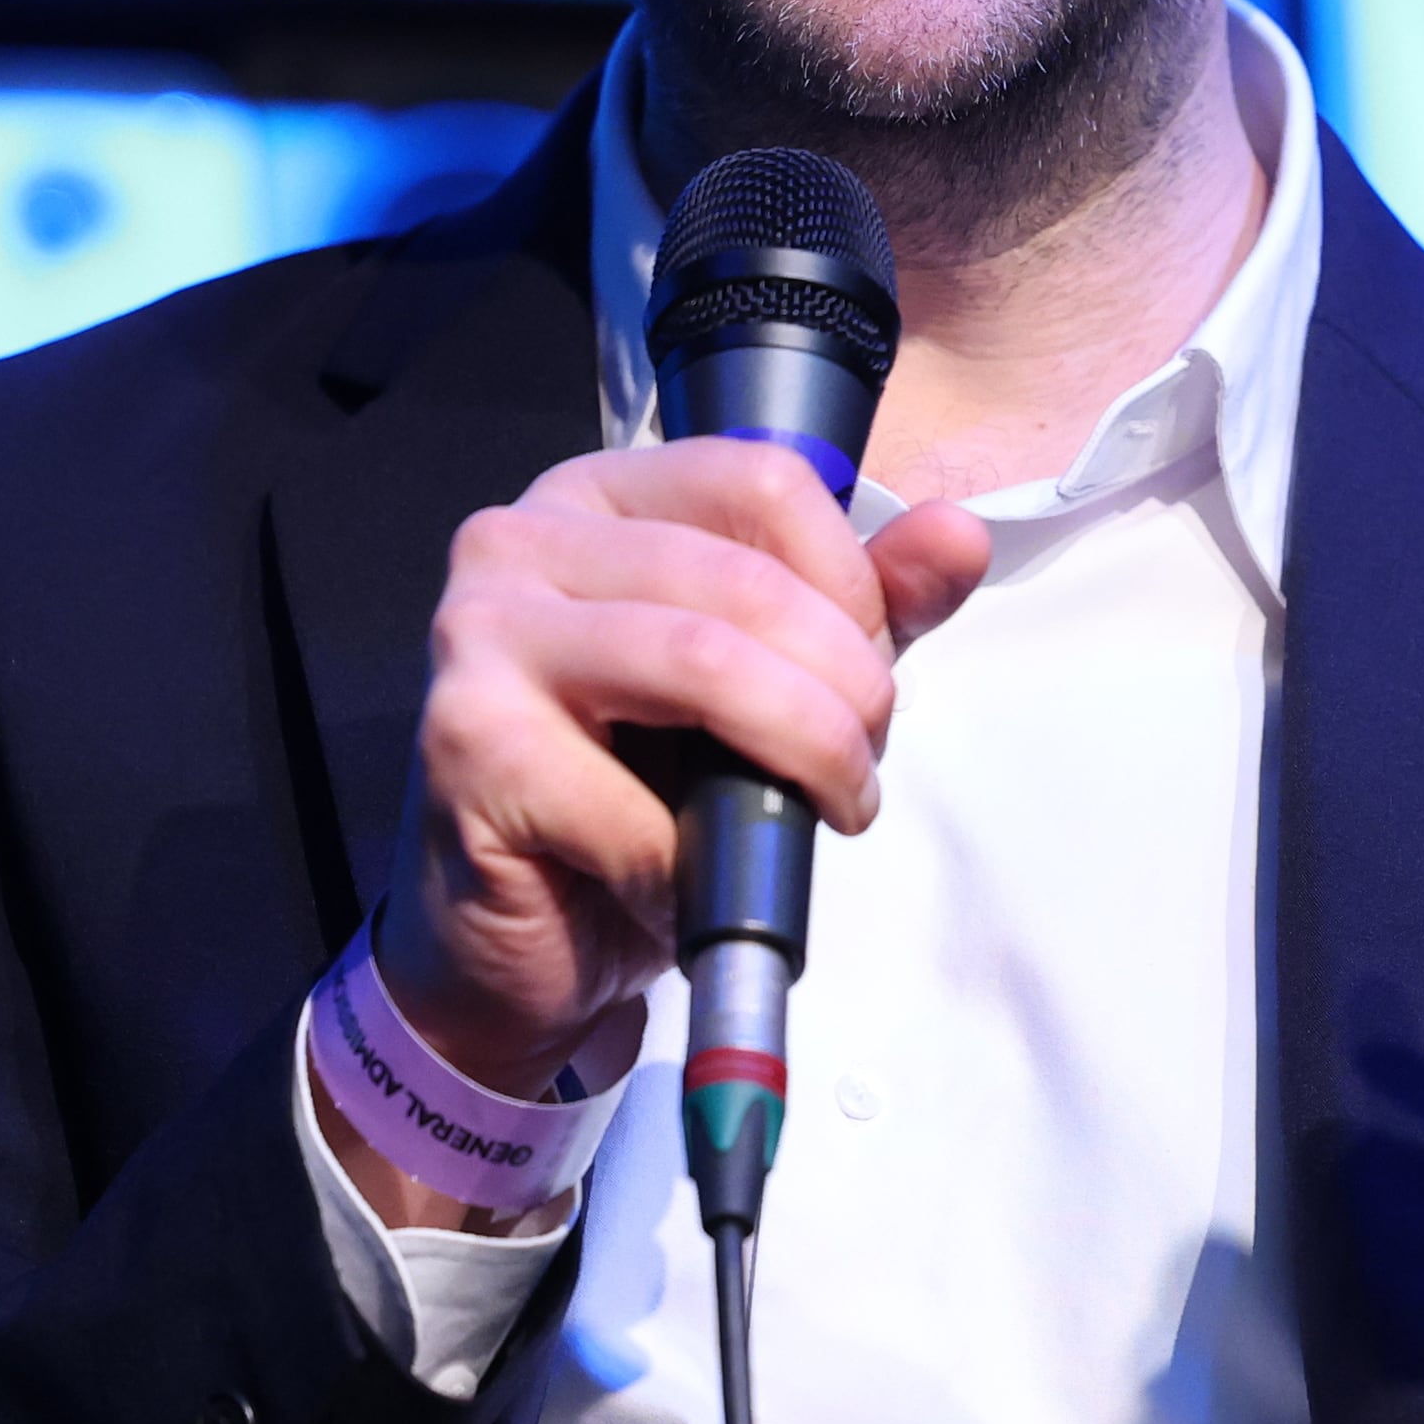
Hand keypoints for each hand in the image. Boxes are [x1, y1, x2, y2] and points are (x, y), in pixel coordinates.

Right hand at [378, 439, 992, 1094]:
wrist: (529, 939)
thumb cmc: (643, 797)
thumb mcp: (777, 683)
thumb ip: (866, 606)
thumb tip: (959, 536)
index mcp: (599, 496)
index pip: (765, 483)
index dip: (852, 587)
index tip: (864, 681)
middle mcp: (519, 538)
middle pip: (742, 578)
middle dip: (842, 689)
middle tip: (856, 772)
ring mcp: (477, 634)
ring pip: (699, 661)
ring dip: (799, 757)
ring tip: (821, 815)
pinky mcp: (464, 745)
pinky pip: (630, 801)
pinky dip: (691, 862)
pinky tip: (687, 885)